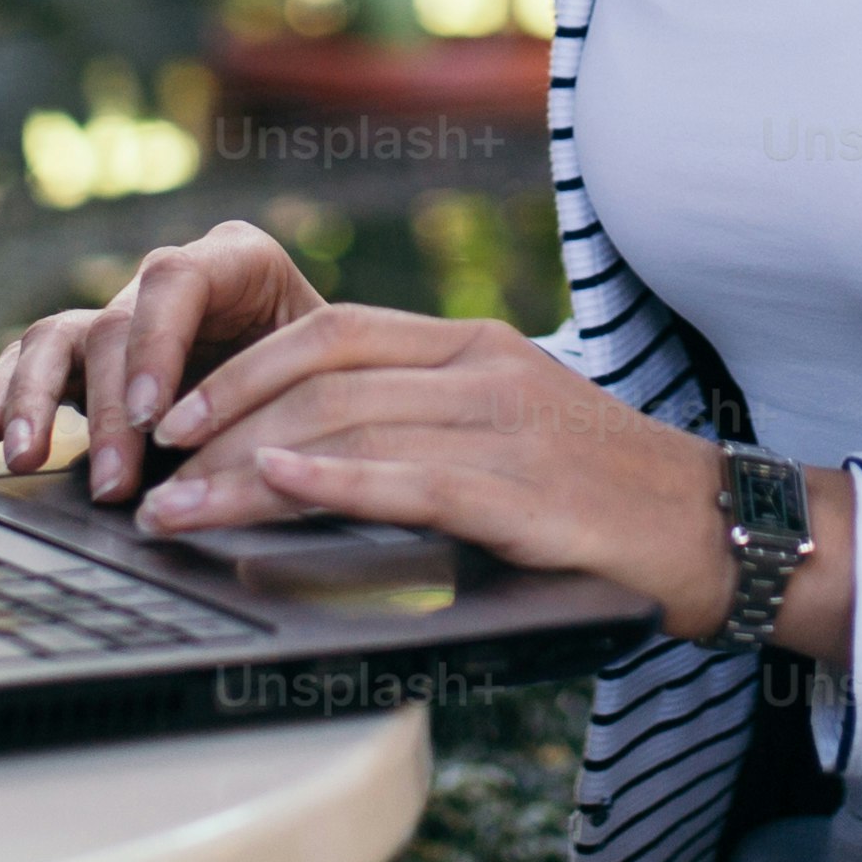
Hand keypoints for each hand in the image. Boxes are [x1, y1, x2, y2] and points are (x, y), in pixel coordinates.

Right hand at [0, 220, 323, 501]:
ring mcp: (121, 315)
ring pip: (59, 337)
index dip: (158, 345)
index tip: (157, 418)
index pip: (177, 279)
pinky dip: (4, 391)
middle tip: (114, 483)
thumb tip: (244, 459)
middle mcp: (169, 280)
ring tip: (25, 454)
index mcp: (238, 260)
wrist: (323, 383)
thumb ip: (288, 394)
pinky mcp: (86, 355)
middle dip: (111, 411)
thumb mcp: (329, 373)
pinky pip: (31, 360)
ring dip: (36, 399)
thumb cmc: (333, 377)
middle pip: (115, 325)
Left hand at [133, 308, 841, 654]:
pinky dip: (331, 479)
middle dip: (219, 431)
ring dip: (244, 475)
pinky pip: (409, 476)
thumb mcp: (501, 434)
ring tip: (179, 515)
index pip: (329, 332)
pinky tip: (273, 487)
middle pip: (319, 381)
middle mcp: (481, 368)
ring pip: (346, 429)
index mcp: (468, 345)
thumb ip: (417, 430)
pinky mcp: (523, 489)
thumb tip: (296, 463)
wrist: (710, 529)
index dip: (239, 369)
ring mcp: (504, 423)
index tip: (173, 416)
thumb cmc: (597, 497)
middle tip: (151, 481)